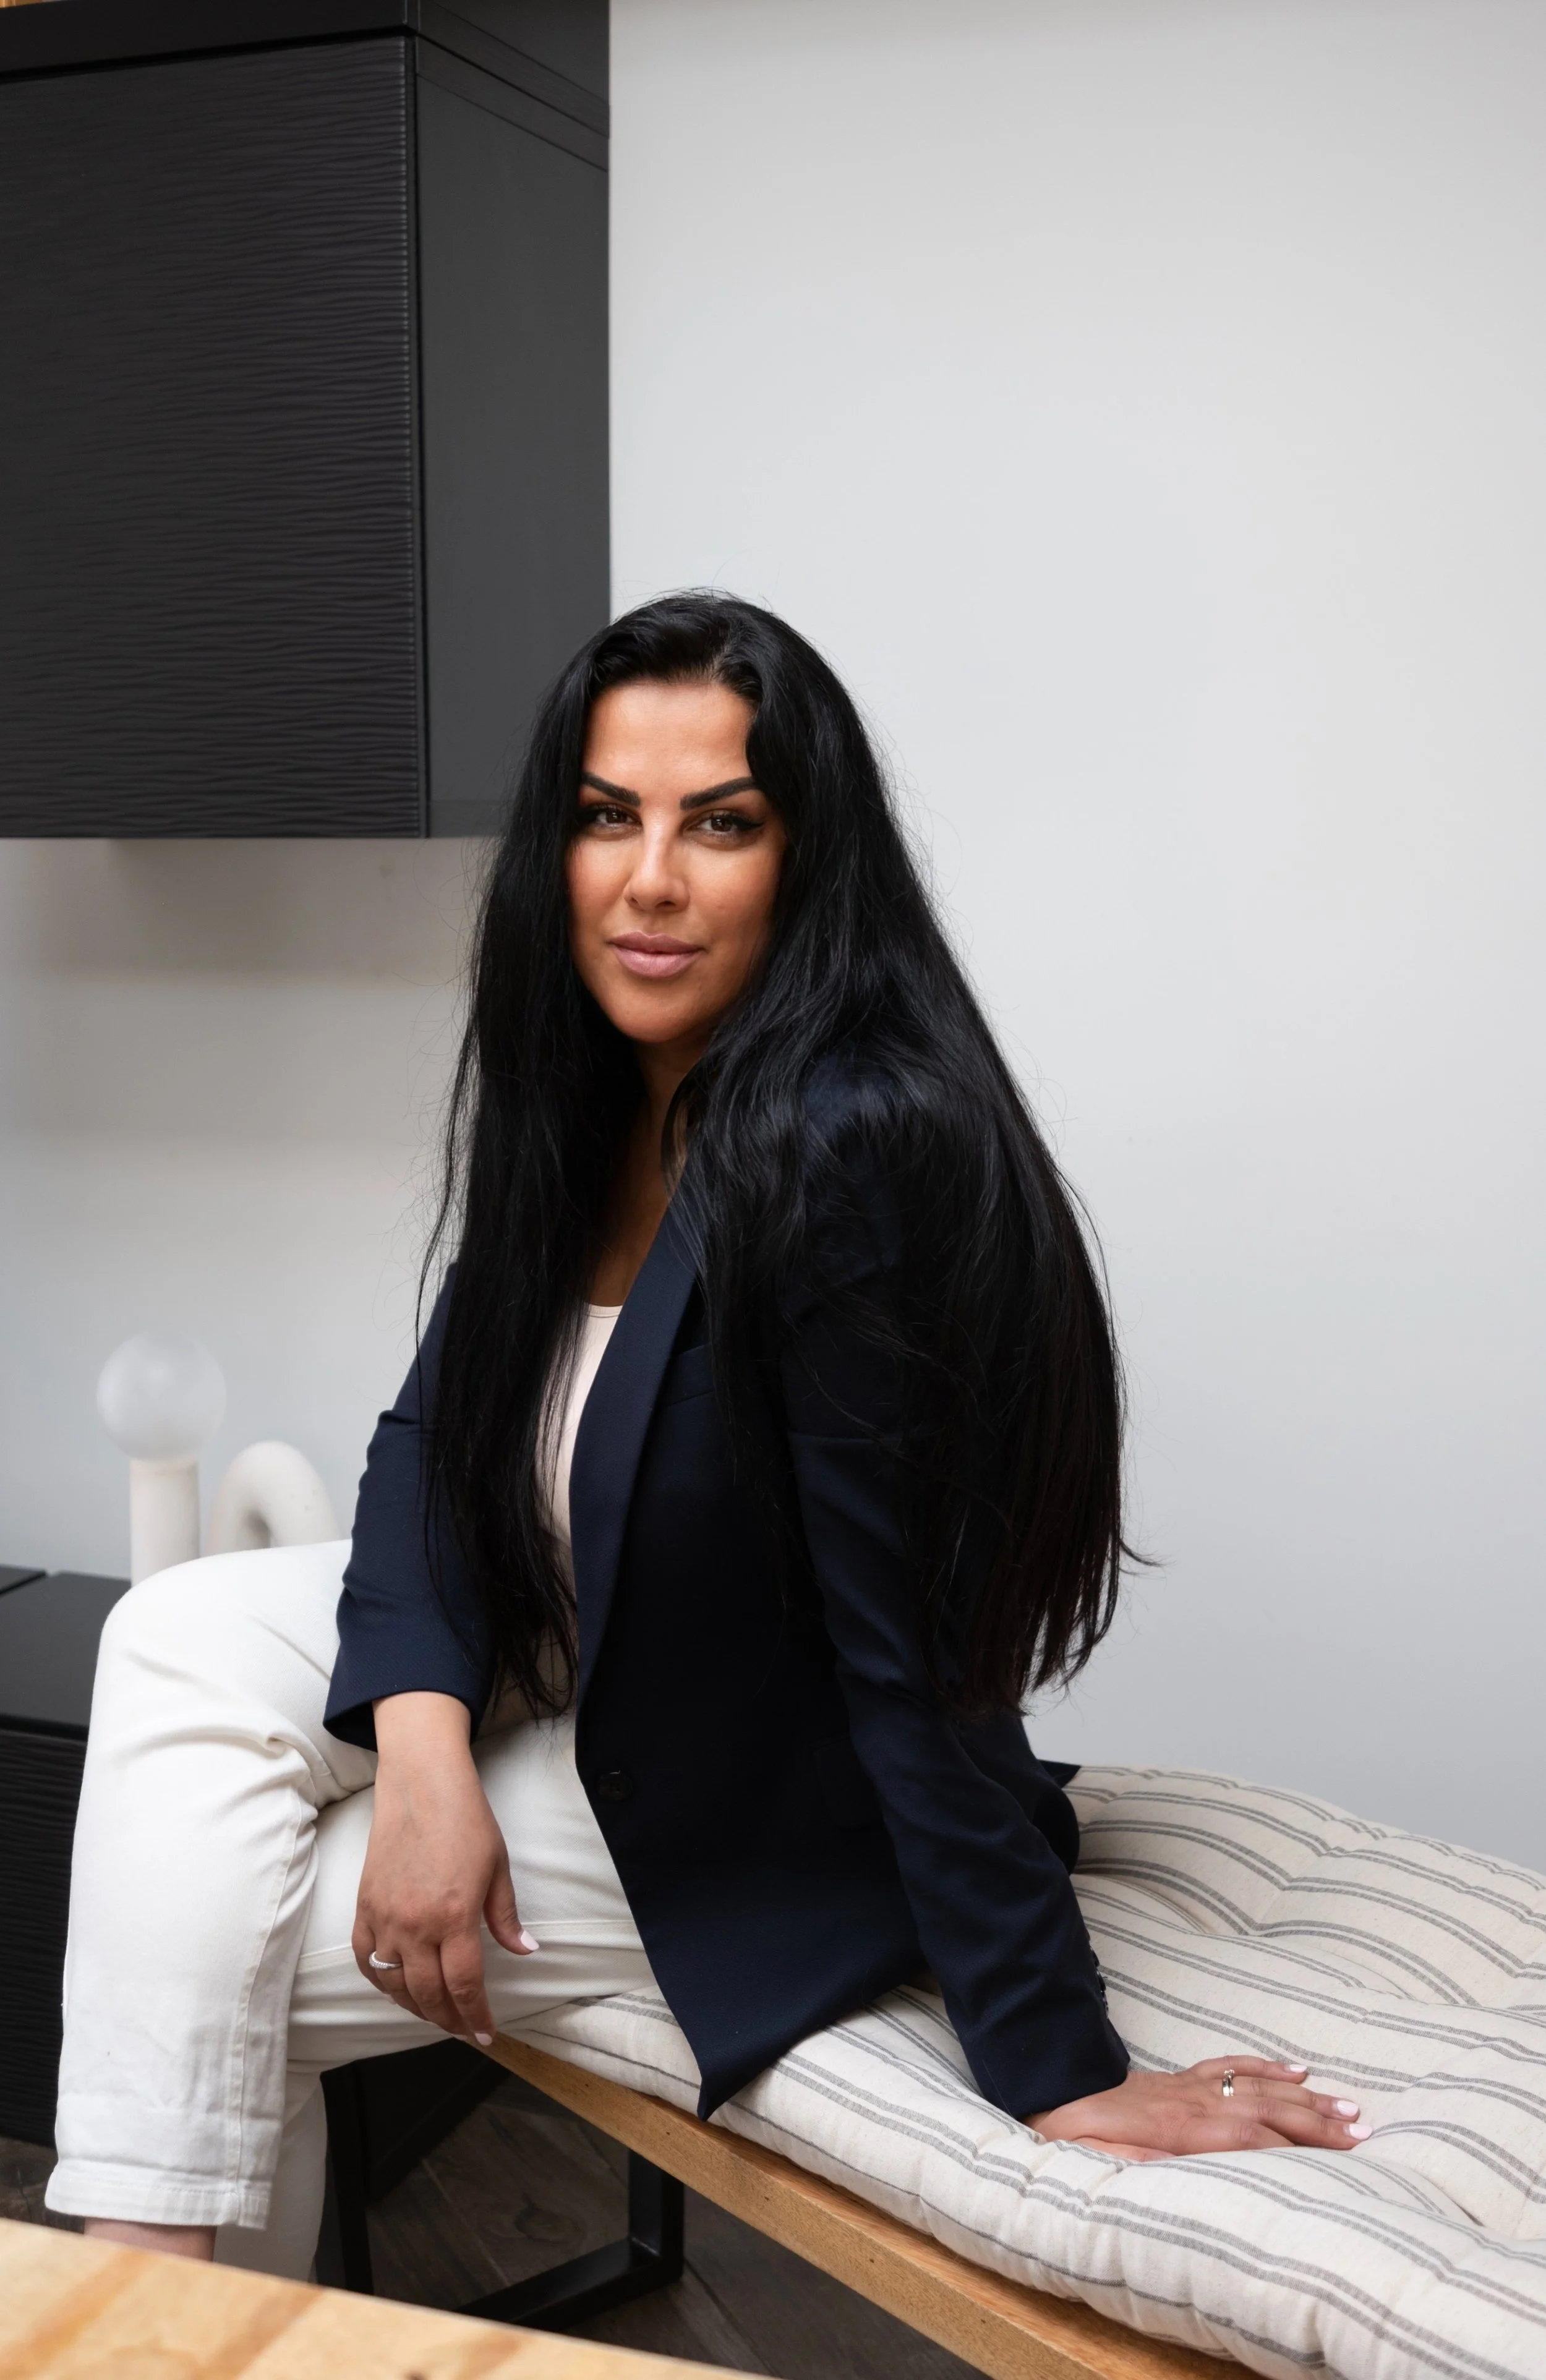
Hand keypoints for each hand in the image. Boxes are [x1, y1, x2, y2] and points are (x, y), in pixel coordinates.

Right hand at [353, 1691, 534, 2045]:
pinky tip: (394, 1988)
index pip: (463, 1985)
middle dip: (448, 2019)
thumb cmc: (466, 1820)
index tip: (485, 2033)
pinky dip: (379, 1981)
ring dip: (415, 2007)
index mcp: (454, 1917)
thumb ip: (505, 1916)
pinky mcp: (364, 1906)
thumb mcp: (498, 1868)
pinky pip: (365, 1959)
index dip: (474, 2015)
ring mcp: (384, 1917)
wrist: (421, 1784)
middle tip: (462, 2029)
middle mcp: (414, 1925)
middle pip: (427, 1994)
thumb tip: (525, 1950)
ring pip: (393, 1984)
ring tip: (434, 2014)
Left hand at [1029, 2058, 1371, 2161]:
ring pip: (1258, 2086)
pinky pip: (1232, 2064)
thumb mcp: (1102, 2158)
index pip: (1251, 2136)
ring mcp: (1192, 2084)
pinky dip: (1267, 2066)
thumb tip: (1180, 2169)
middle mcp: (1195, 2101)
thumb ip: (1142, 2165)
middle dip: (1318, 2122)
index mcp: (1181, 2128)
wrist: (1054, 2090)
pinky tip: (1297, 2070)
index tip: (1339, 2154)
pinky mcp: (1184, 2076)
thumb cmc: (1079, 2135)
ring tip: (1348, 2107)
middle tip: (1364, 2132)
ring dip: (1305, 2097)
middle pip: (1268, 2109)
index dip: (1295, 2145)